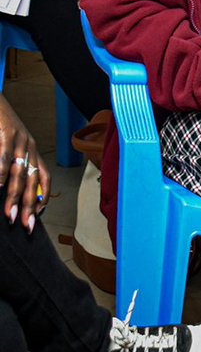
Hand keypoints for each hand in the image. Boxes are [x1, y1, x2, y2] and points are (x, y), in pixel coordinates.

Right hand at [0, 96, 49, 232]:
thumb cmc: (0, 125)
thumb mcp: (11, 146)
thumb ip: (13, 165)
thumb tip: (8, 188)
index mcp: (32, 150)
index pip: (44, 176)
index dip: (43, 196)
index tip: (37, 216)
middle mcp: (29, 147)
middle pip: (34, 180)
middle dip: (30, 205)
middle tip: (26, 226)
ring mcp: (18, 141)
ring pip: (19, 173)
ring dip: (15, 196)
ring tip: (10, 214)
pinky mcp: (5, 135)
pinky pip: (4, 158)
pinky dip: (1, 174)